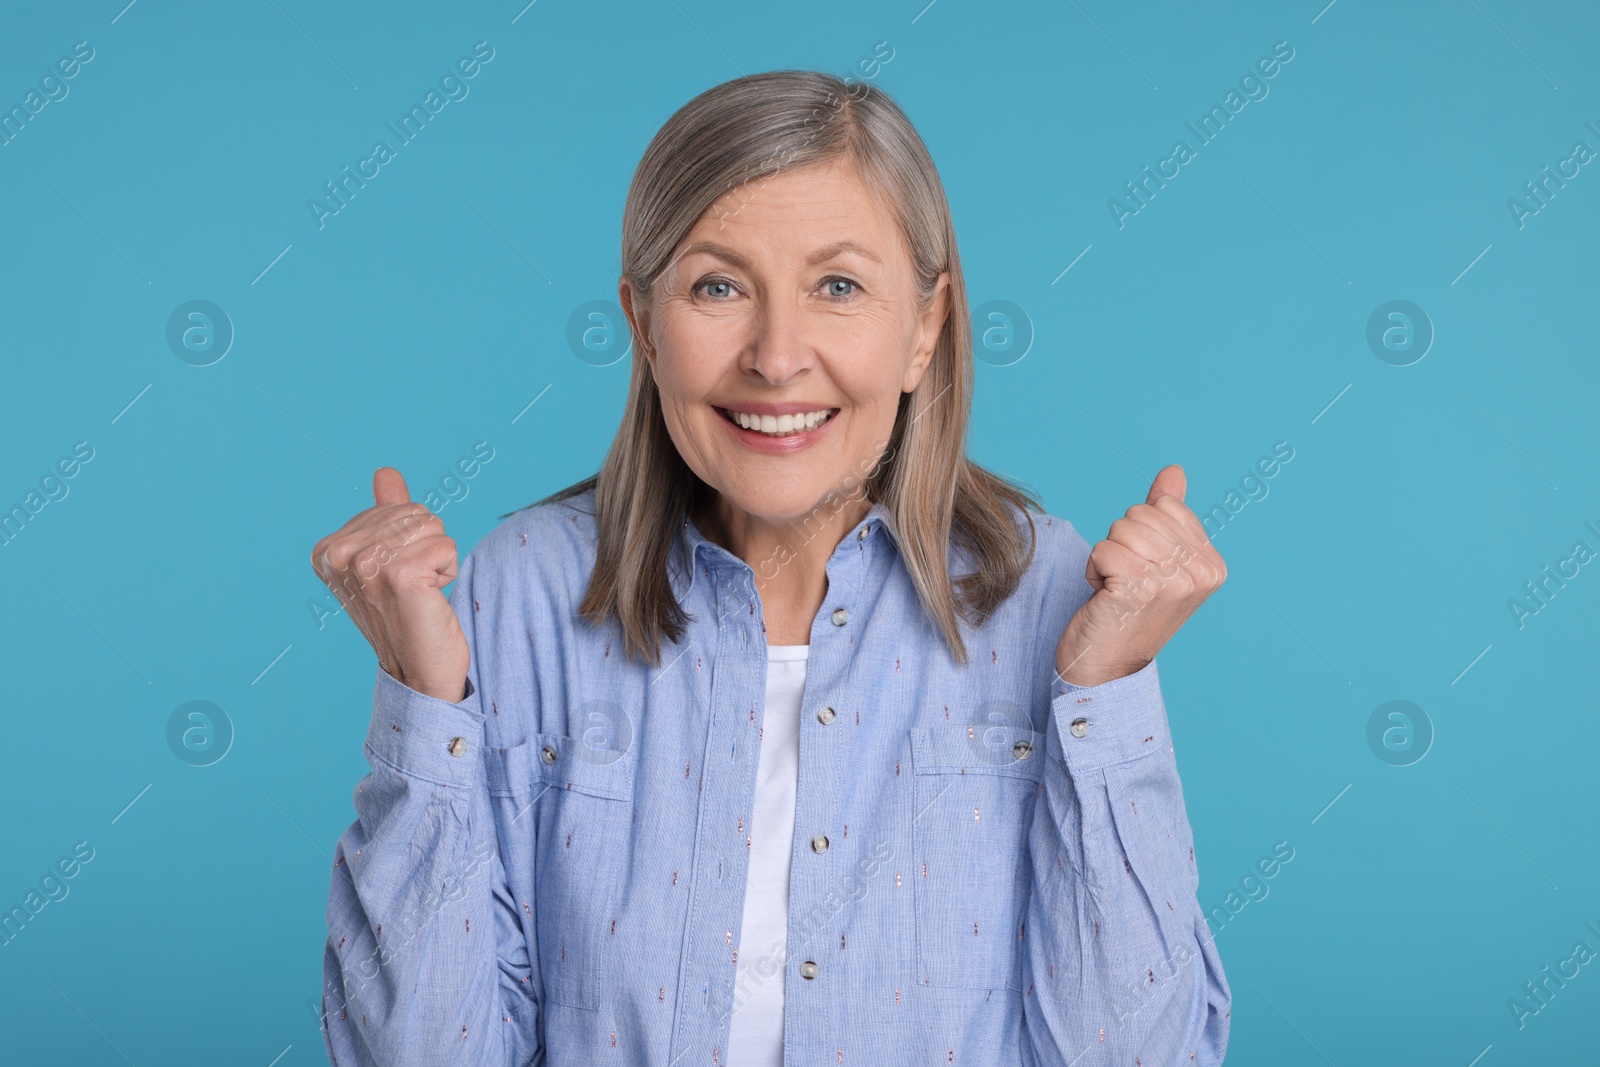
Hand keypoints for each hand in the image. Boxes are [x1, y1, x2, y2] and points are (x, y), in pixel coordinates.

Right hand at [310, 468, 470, 701]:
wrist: (419, 670)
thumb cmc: (407, 614)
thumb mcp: (389, 558)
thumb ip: (386, 514)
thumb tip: (386, 473)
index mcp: (328, 549)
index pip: (396, 506)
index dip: (409, 540)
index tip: (395, 579)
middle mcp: (339, 555)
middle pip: (415, 512)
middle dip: (426, 547)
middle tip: (412, 588)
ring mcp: (365, 564)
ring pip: (432, 526)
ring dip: (437, 559)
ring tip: (420, 592)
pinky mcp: (397, 574)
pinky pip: (446, 545)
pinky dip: (449, 570)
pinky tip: (430, 598)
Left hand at [1054, 464, 1225, 687]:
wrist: (1107, 668)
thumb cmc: (1128, 612)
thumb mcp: (1155, 560)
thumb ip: (1166, 516)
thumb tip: (1173, 472)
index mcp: (1212, 565)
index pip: (1165, 506)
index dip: (1141, 533)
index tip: (1143, 572)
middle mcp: (1201, 574)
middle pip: (1140, 514)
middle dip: (1121, 544)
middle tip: (1126, 584)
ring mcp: (1173, 582)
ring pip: (1121, 529)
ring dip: (1106, 558)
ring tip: (1116, 591)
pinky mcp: (1140, 589)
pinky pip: (1103, 549)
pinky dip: (1093, 570)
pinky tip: (1104, 598)